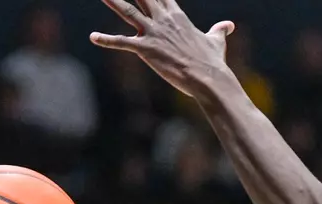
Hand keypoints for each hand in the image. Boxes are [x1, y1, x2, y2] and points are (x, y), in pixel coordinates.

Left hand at [89, 0, 235, 99]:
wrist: (209, 78)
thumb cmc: (213, 62)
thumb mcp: (216, 41)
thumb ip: (219, 30)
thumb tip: (228, 25)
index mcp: (177, 16)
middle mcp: (163, 20)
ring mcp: (153, 33)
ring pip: (128, 12)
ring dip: (113, 1)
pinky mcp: (146, 49)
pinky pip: (122, 43)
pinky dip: (106, 40)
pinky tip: (92, 37)